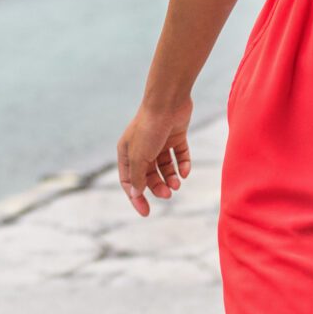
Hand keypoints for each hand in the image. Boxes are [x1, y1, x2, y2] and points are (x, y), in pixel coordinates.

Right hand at [116, 98, 193, 215]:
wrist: (168, 101)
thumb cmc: (149, 127)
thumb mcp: (140, 156)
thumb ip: (138, 177)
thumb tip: (136, 194)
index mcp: (127, 151)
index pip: (129, 180)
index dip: (136, 197)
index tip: (146, 212)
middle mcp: (142, 147)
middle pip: (148, 175)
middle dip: (157, 187)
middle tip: (168, 194)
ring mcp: (159, 142)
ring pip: (164, 167)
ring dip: (171, 178)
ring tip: (177, 183)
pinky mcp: (175, 136)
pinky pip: (179, 156)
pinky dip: (182, 165)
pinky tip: (185, 171)